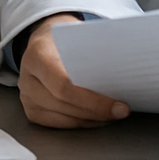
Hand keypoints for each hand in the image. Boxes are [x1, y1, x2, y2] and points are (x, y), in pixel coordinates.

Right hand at [17, 13, 127, 127]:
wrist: (45, 40)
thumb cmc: (66, 39)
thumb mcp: (79, 35)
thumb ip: (98, 51)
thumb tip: (131, 69)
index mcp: (37, 54)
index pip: (64, 85)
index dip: (94, 101)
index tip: (120, 106)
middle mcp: (27, 77)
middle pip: (64, 104)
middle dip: (97, 112)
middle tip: (122, 111)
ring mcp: (27, 96)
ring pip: (64, 118)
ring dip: (92, 120)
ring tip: (113, 114)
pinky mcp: (32, 110)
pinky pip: (60, 124)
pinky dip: (82, 123)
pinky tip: (97, 118)